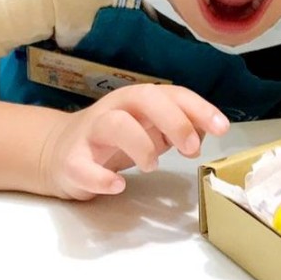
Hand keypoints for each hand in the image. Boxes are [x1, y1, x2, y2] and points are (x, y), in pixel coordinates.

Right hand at [38, 85, 228, 199]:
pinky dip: (101, 177)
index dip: (198, 108)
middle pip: (144, 98)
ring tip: (152, 166)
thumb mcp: (151, 129)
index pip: (172, 93)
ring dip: (140, 144)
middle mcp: (115, 108)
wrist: (58, 152)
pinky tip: (118, 186)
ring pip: (114, 124)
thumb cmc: (116, 140)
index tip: (222, 128)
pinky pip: (82, 165)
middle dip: (174, 120)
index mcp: (138, 100)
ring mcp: (90, 132)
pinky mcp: (70, 160)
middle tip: (191, 150)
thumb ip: (179, 128)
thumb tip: (202, 134)